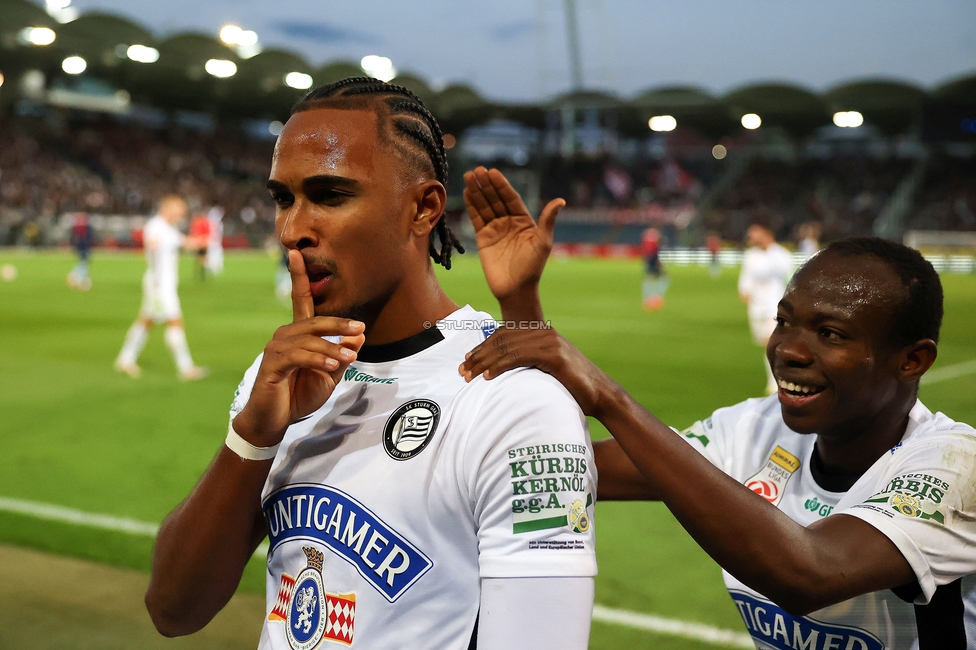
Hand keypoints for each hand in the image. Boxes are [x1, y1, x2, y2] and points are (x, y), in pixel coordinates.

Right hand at [233, 250, 364, 445]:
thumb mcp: (330, 375)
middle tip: (361, 328)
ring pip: (308, 339)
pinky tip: (331, 366)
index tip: (296, 253)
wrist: (275, 420)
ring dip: (332, 348)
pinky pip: (298, 356)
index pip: (299, 299)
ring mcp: (276, 348)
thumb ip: (342, 354)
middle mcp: (284, 335)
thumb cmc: (300, 394)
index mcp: (298, 334)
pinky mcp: (272, 364)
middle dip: (338, 324)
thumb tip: (360, 335)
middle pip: (313, 321)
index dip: (298, 276)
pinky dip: (318, 359)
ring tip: (349, 358)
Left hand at [459, 326, 614, 417]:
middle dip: (478, 355)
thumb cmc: (571, 387)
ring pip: (507, 347)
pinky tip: (488, 376)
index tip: (466, 361)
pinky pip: (519, 357)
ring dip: (484, 361)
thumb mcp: (545, 369)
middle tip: (461, 371)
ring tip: (469, 376)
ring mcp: (550, 341)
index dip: (482, 347)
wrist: (600, 395)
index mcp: (541, 332)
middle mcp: (544, 332)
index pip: (503, 334)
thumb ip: (528, 362)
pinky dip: (500, 366)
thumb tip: (501, 368)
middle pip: (501, 339)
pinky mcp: (554, 355)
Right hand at [463, 167, 564, 303]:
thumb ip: (548, 221)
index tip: (493, 172)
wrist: (515, 289)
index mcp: (524, 220)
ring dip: (477, 191)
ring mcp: (495, 229)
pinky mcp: (483, 238)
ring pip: (484, 206)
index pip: (511, 198)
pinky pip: (476, 218)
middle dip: (487, 185)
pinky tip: (466, 193)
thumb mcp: (543, 242)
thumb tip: (561, 201)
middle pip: (496, 199)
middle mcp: (509, 222)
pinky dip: (471, 206)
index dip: (502, 185)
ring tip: (468, 176)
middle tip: (477, 170)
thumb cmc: (532, 268)